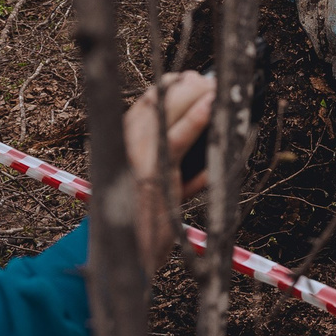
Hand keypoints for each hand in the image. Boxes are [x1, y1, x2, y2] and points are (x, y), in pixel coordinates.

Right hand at [126, 70, 217, 272]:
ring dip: (193, 96)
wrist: (123, 257)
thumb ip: (173, 165)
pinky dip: (195, 121)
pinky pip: (176, 141)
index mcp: (121, 146)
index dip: (167, 86)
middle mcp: (123, 146)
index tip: (188, 78)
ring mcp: (136, 159)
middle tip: (208, 80)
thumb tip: (204, 143)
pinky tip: (210, 106)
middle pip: (154, 101)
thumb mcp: (155, 188)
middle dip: (183, 86)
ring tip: (215, 88)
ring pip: (165, 113)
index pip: (143, 104)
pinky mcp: (152, 175)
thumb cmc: (142, 227)